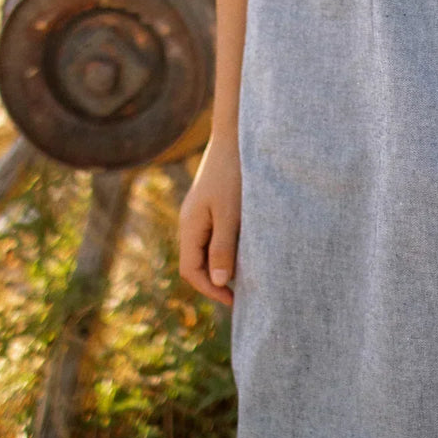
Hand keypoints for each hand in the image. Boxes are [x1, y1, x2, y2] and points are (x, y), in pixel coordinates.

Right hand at [178, 134, 241, 306]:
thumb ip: (222, 247)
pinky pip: (215, 233)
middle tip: (242, 294)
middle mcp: (191, 221)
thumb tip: (219, 281)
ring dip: (223, 264)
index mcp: (190, 226)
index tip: (234, 300)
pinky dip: (227, 247)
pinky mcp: (212, 203)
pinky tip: (246, 248)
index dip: (210, 289)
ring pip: (206, 248)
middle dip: (215, 280)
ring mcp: (200, 211)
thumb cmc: (233, 174)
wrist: (235, 136)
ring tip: (247, 275)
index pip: (190, 270)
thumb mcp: (229, 214)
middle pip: (196, 262)